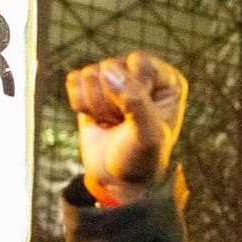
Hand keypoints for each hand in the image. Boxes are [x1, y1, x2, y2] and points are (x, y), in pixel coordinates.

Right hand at [66, 51, 187, 204]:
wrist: (117, 178)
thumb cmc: (140, 158)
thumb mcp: (146, 134)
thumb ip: (134, 101)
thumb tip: (108, 70)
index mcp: (167, 80)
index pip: (139, 63)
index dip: (131, 90)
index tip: (138, 117)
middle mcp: (143, 73)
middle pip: (111, 66)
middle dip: (111, 102)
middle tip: (123, 124)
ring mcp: (116, 78)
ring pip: (90, 73)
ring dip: (96, 106)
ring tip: (112, 123)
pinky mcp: (92, 86)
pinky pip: (74, 80)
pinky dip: (80, 104)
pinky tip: (96, 119)